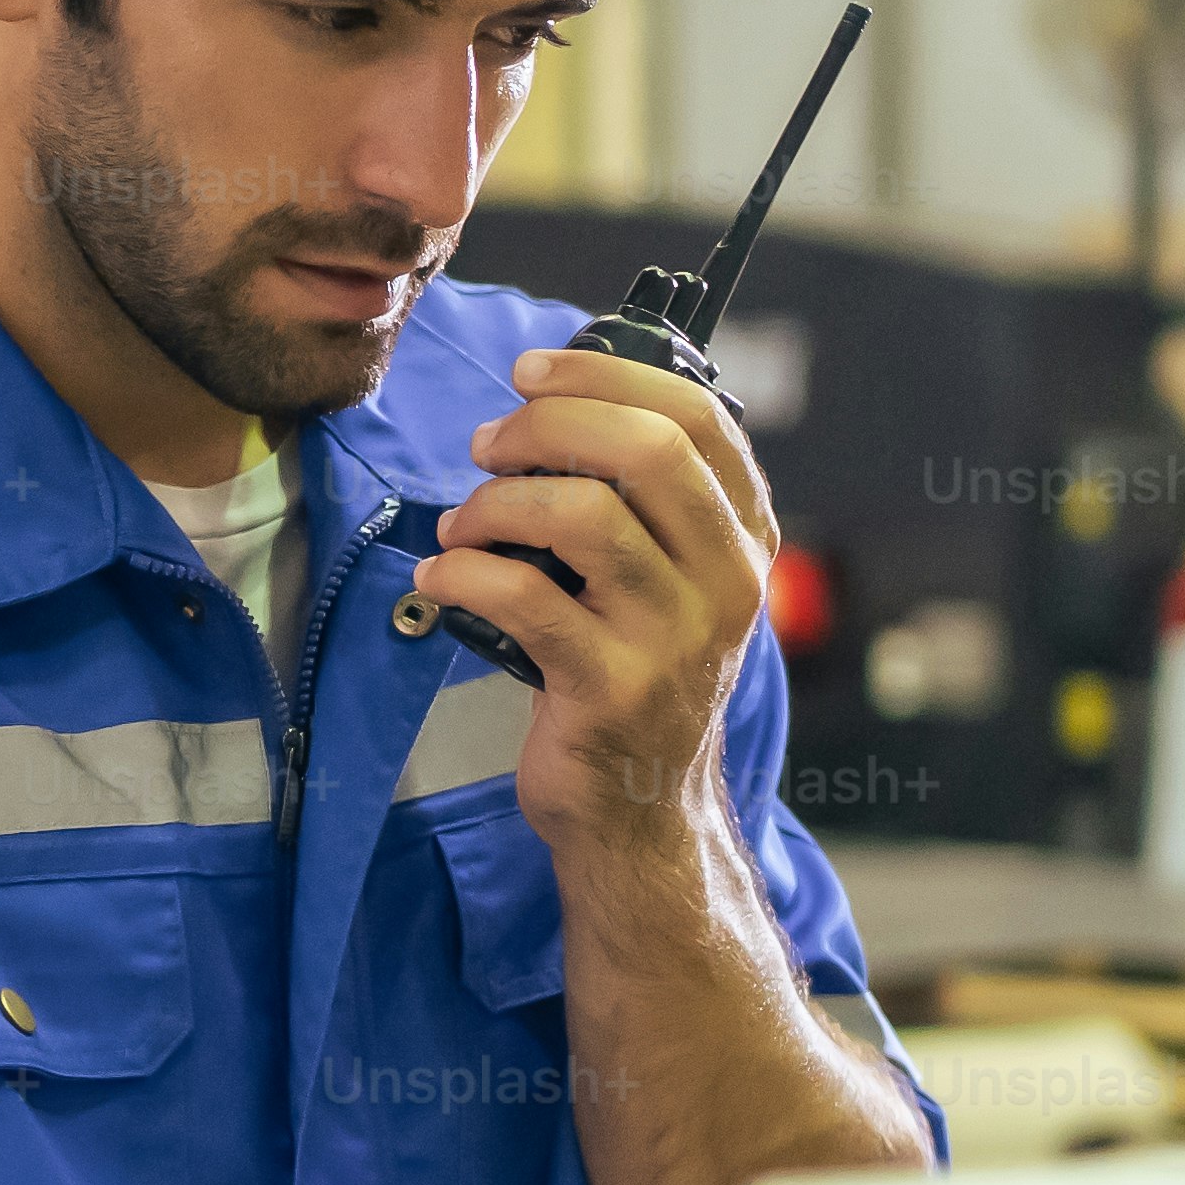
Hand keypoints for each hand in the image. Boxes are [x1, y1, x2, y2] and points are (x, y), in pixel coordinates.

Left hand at [415, 345, 779, 844]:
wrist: (642, 811)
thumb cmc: (635, 675)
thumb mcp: (669, 583)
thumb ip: (641, 503)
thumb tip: (551, 403)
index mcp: (744, 538)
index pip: (700, 417)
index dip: (607, 375)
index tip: (532, 373)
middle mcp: (725, 582)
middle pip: (647, 451)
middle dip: (546, 426)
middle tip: (488, 444)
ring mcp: (673, 638)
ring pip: (583, 516)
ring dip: (497, 502)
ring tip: (461, 522)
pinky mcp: (610, 689)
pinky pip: (523, 598)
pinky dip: (463, 571)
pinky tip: (440, 574)